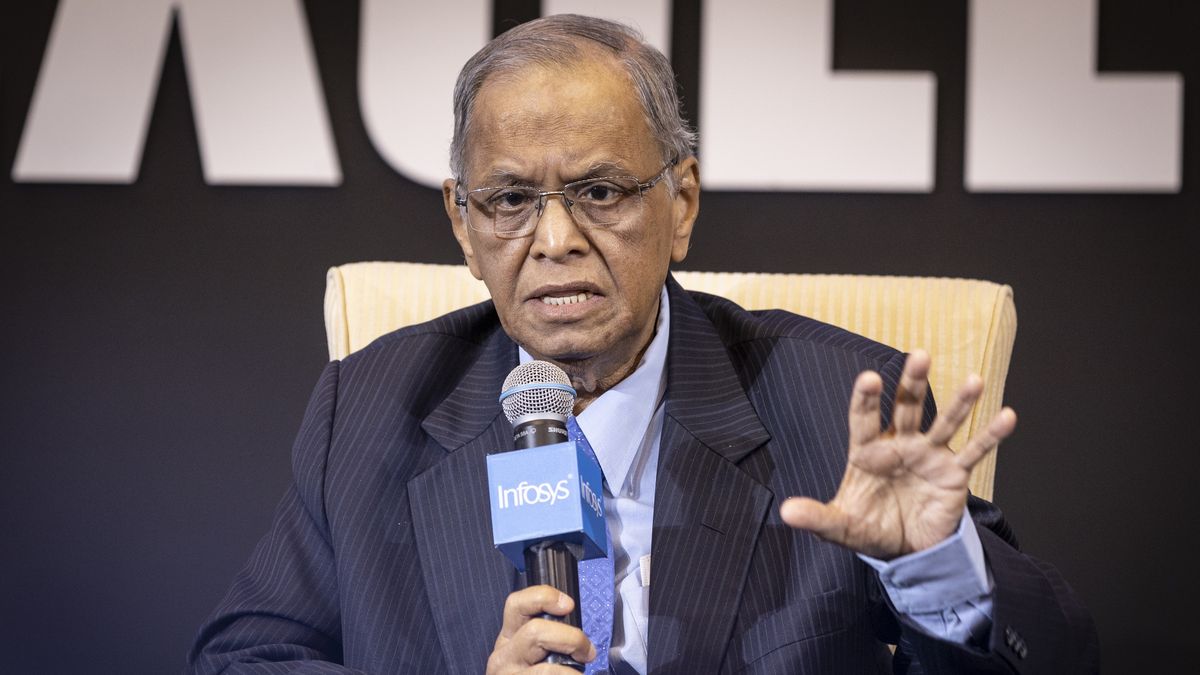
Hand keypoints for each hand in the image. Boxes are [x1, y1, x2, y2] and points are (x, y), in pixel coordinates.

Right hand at [486, 585, 595, 673]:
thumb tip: (574, 624)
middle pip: (536, 632)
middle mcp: (503, 658)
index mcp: (508, 639)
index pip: (516, 604)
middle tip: (586, 653)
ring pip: (547, 669)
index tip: (569, 604)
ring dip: (572, 673)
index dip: (543, 597)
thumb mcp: (533, 654)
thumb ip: (547, 638)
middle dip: (571, 638)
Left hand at [779, 350, 1015, 558]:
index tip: (868, 377)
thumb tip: (786, 512)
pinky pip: (974, 452)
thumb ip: (817, 517)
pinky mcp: (953, 473)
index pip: (864, 419)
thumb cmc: (870, 528)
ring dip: (959, 401)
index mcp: (867, 451)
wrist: (906, 551)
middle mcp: (899, 445)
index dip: (866, 399)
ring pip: (944, 422)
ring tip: (975, 380)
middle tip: (919, 356)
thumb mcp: (840, 526)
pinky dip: (990, 436)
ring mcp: (928, 455)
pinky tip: (1007, 416)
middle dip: (912, 383)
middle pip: (906, 407)